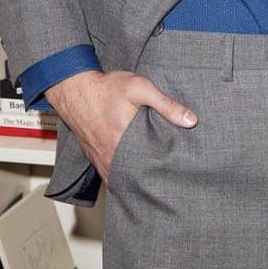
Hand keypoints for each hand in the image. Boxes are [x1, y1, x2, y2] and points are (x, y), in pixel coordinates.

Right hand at [44, 69, 196, 183]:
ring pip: (123, 180)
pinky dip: (122, 177)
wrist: (76, 89)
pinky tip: (133, 175)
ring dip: (136, 180)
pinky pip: (111, 176)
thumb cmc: (107, 88)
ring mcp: (102, 160)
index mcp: (125, 142)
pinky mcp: (96, 159)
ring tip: (154, 180)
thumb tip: (191, 120)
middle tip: (169, 180)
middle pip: (137, 177)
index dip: (165, 173)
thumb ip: (166, 105)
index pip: (151, 168)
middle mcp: (112, 156)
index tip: (178, 174)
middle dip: (153, 179)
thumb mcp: (141, 88)